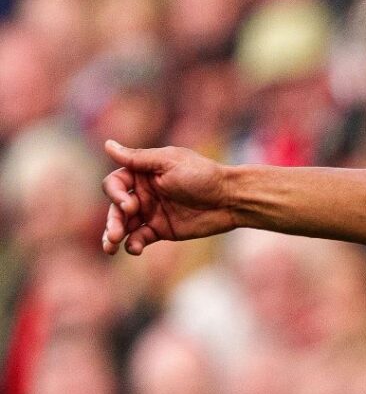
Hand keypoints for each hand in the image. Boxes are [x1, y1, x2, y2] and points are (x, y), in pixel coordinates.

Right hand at [99, 140, 239, 254]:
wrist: (231, 199)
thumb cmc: (202, 175)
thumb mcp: (169, 162)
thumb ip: (138, 158)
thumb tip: (107, 144)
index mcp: (141, 173)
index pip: (115, 184)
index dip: (115, 195)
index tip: (129, 205)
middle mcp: (143, 193)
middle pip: (116, 207)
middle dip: (112, 220)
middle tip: (114, 234)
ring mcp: (151, 212)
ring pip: (124, 224)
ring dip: (115, 234)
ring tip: (111, 246)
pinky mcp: (162, 230)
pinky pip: (141, 237)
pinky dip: (134, 243)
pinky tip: (134, 248)